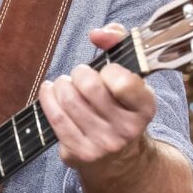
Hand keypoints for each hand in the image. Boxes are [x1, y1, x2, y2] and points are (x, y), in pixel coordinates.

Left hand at [37, 23, 156, 173]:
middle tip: (79, 75)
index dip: (109, 70)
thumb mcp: (130, 76)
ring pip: (68, 100)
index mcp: (145, 108)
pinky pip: (55, 118)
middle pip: (89, 87)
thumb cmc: (120, 105)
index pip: (123, 82)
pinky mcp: (80, 153)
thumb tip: (97, 33)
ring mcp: (102, 144)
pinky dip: (47, 99)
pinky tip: (49, 92)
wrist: (120, 159)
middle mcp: (127, 129)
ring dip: (60, 85)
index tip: (105, 70)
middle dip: (78, 73)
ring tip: (64, 84)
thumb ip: (119, 43)